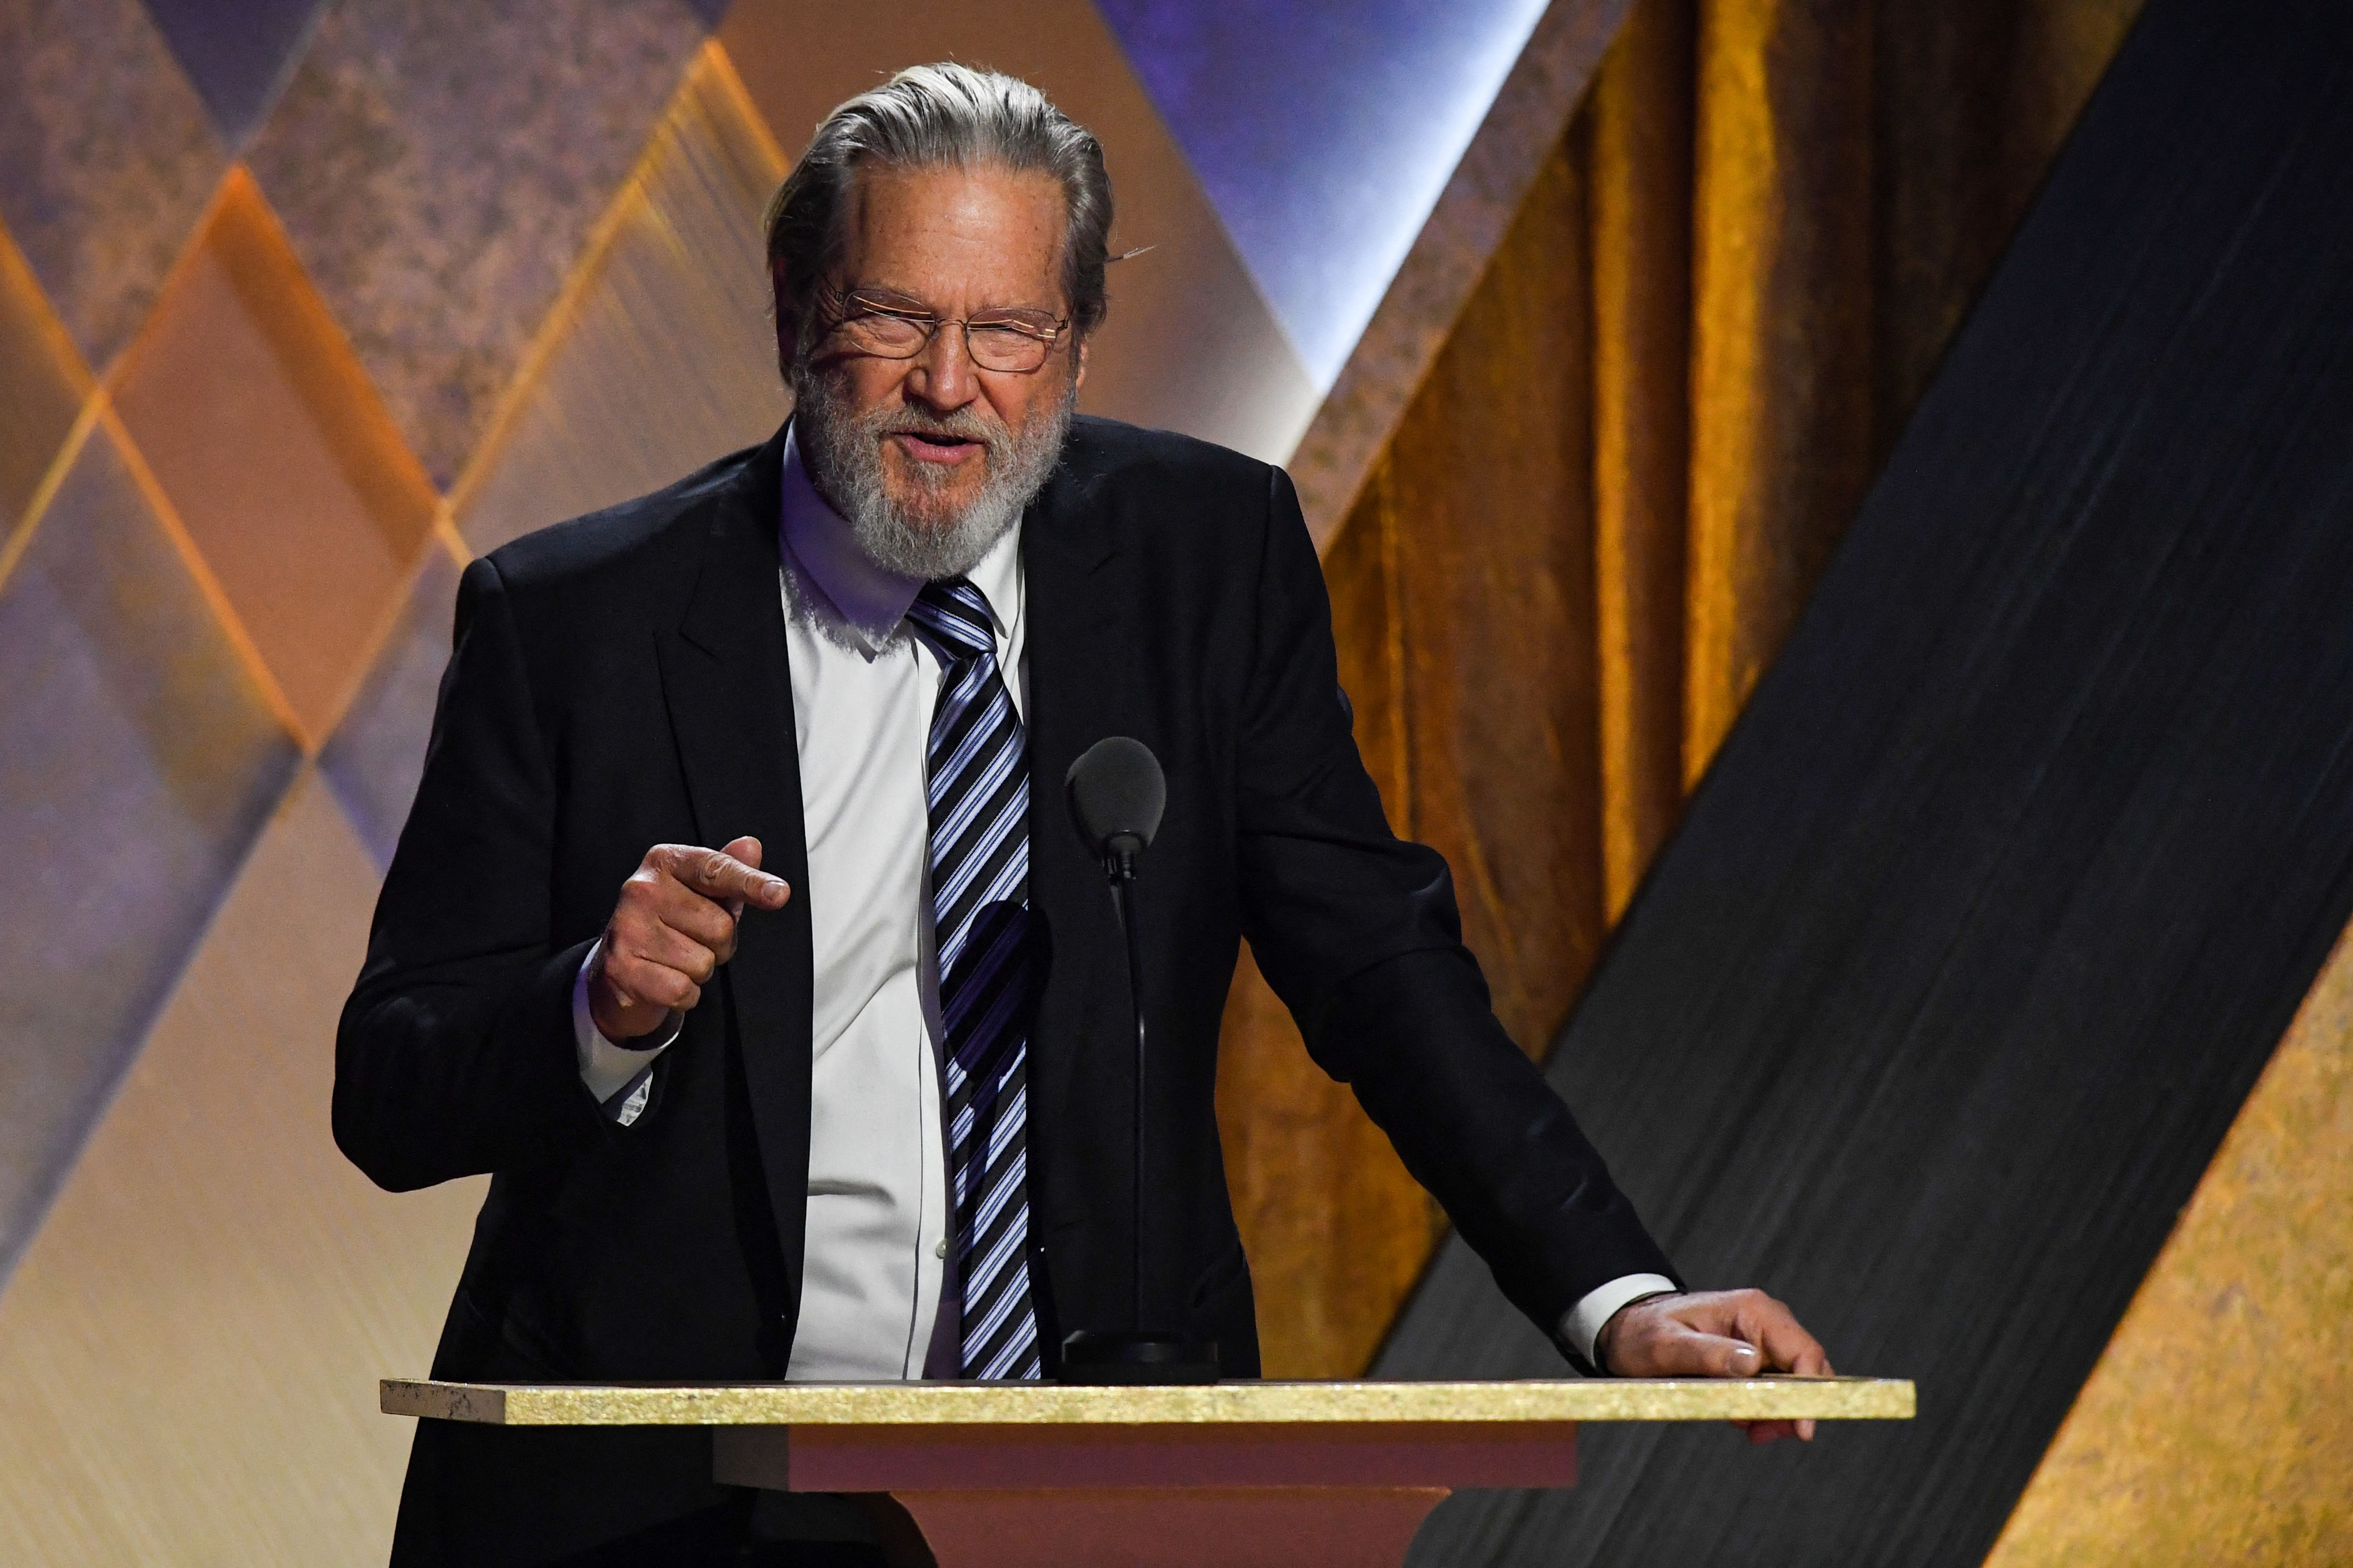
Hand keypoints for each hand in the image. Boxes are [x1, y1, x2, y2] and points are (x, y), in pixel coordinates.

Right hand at [588, 838, 789, 1040]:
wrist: (619, 969)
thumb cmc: (670, 924)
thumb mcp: (702, 893)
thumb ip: (728, 871)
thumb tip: (751, 846)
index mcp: (664, 862)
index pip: (716, 870)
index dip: (751, 884)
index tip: (779, 894)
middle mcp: (640, 889)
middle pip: (720, 926)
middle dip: (720, 944)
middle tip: (695, 941)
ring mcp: (627, 928)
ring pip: (703, 963)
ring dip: (700, 971)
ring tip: (676, 960)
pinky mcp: (621, 969)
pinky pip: (683, 991)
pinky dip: (684, 994)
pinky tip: (664, 980)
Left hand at [1595, 1288, 1832, 1444]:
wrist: (1629, 1331)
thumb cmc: (1644, 1333)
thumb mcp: (1666, 1345)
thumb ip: (1707, 1354)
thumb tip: (1752, 1364)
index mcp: (1753, 1310)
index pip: (1803, 1351)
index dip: (1810, 1391)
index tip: (1801, 1429)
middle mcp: (1765, 1323)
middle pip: (1806, 1372)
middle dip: (1791, 1408)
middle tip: (1761, 1434)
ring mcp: (1762, 1342)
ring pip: (1793, 1386)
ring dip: (1776, 1413)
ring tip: (1745, 1428)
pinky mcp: (1754, 1361)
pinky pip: (1774, 1391)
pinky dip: (1764, 1411)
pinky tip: (1739, 1420)